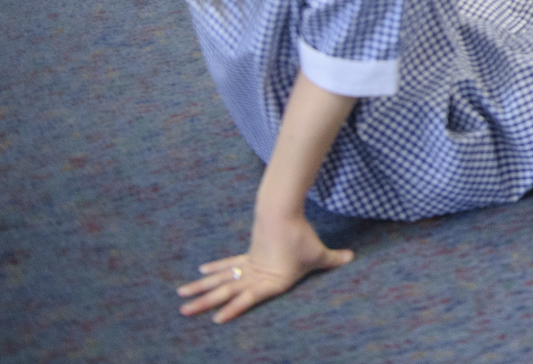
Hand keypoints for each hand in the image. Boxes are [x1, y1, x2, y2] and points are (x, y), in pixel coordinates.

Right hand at [177, 213, 352, 322]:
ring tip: (181, 297)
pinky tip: (200, 273)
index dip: (234, 308)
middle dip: (205, 302)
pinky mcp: (247, 254)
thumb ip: (332, 259)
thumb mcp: (318, 252)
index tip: (216, 320)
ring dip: (201, 288)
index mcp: (271, 280)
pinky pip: (228, 265)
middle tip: (184, 312)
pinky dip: (215, 269)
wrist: (282, 212)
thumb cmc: (302, 237)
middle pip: (226, 290)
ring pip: (221, 279)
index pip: (250, 298)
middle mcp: (256, 275)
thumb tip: (350, 258)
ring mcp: (249, 264)